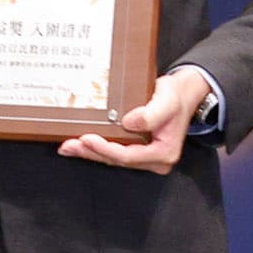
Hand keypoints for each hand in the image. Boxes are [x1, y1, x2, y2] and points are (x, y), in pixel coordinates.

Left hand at [59, 69, 209, 174]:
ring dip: (90, 152)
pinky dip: (96, 148)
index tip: (87, 139)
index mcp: (164, 152)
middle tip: (69, 145)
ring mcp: (146, 156)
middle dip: (91, 153)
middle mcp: (156, 159)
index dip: (106, 149)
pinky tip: (80, 144)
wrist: (183, 93)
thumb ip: (151, 114)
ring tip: (68, 146)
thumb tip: (130, 123)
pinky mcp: (138, 149)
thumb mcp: (167, 101)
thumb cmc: (176, 96)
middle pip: (117, 160)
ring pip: (113, 158)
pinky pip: (115, 152)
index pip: (129, 156)